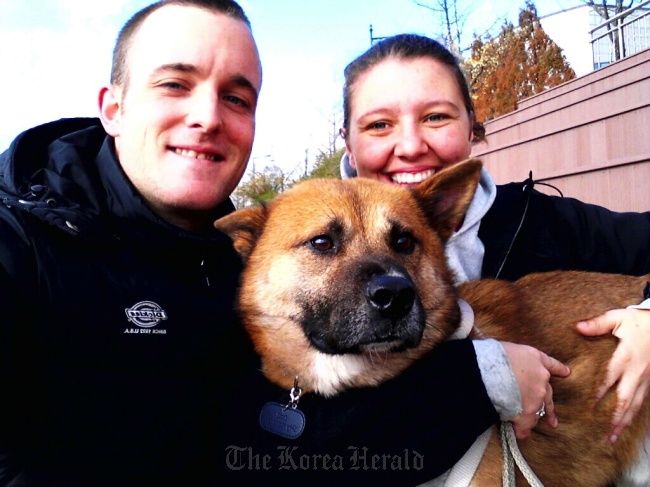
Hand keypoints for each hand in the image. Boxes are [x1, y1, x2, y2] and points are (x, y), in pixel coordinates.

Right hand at [501, 342, 570, 439]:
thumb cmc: (494, 355)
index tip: (566, 372)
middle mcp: (541, 379)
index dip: (558, 369)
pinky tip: (519, 434)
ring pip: (538, 412)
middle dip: (549, 408)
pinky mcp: (527, 414)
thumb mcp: (507, 349)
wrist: (490, 371)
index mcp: (536, 359)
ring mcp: (536, 398)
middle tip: (552, 420)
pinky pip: (525, 426)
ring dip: (533, 419)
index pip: (550, 364)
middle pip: (548, 394)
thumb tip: (507, 363)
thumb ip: (513, 358)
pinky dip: (521, 430)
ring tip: (528, 428)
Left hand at [577, 308, 649, 442]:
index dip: (599, 394)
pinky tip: (625, 423)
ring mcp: (645, 379)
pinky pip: (642, 401)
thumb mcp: (618, 318)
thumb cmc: (639, 321)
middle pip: (625, 400)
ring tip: (614, 437)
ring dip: (625, 422)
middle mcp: (636, 372)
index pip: (609, 379)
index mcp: (625, 357)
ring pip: (635, 405)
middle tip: (605, 436)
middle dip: (615, 419)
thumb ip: (598, 324)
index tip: (589, 408)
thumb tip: (578, 327)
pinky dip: (633, 414)